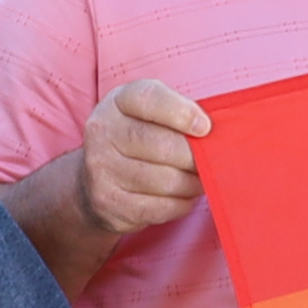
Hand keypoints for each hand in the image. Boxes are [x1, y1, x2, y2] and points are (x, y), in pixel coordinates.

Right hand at [78, 80, 211, 239]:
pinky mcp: (110, 203)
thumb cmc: (135, 142)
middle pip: (163, 145)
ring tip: (198, 179)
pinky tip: (182, 196)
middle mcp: (104, 133)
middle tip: (211, 161)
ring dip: (192, 183)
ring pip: (166, 181)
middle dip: (195, 157)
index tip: (205, 127)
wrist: (90, 183)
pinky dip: (181, 203)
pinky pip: (161, 207)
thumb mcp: (147, 115)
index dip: (182, 113)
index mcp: (117, 102)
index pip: (150, 99)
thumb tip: (218, 134)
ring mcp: (102, 170)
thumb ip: (177, 115)